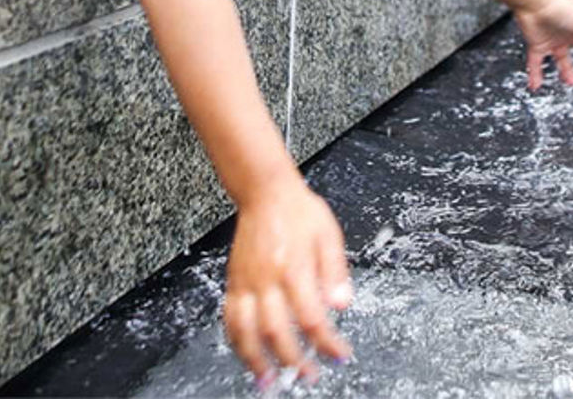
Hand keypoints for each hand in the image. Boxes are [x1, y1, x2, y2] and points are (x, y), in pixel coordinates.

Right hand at [224, 175, 352, 386]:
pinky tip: (246, 354)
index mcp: (295, 267)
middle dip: (293, 360)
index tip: (340, 354)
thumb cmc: (299, 211)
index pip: (312, 317)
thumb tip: (343, 304)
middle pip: (276, 331)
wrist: (265, 192)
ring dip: (256, 360)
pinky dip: (236, 341)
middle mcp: (267, 278)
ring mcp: (246, 281)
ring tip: (269, 381)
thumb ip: (336, 271)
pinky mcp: (233, 281)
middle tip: (309, 375)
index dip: (326, 342)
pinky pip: (229, 317)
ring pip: (245, 330)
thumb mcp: (329, 234)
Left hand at [513, 0, 572, 90]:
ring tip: (571, 82)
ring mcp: (553, 40)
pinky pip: (536, 62)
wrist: (535, 2)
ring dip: (566, 71)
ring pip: (561, 59)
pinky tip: (536, 85)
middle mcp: (569, 34)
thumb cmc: (561, 7)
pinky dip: (536, 74)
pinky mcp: (537, 44)